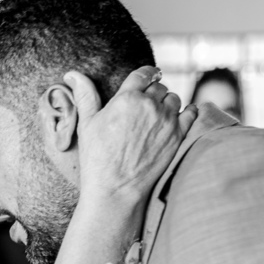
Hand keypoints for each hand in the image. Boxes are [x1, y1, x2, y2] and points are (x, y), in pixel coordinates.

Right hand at [66, 66, 198, 206]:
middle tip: (148, 103)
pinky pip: (191, 113)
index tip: (149, 76)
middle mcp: (149, 105)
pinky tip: (182, 116)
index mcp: (127, 98)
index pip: (144, 74)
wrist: (116, 189)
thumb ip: (85, 95)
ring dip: (168, 103)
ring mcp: (166, 120)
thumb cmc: (97, 158)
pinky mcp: (178, 136)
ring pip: (174, 99)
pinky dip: (188, 112)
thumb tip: (72, 74)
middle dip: (154, 92)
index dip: (147, 74)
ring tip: (160, 114)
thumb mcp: (87, 124)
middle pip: (159, 87)